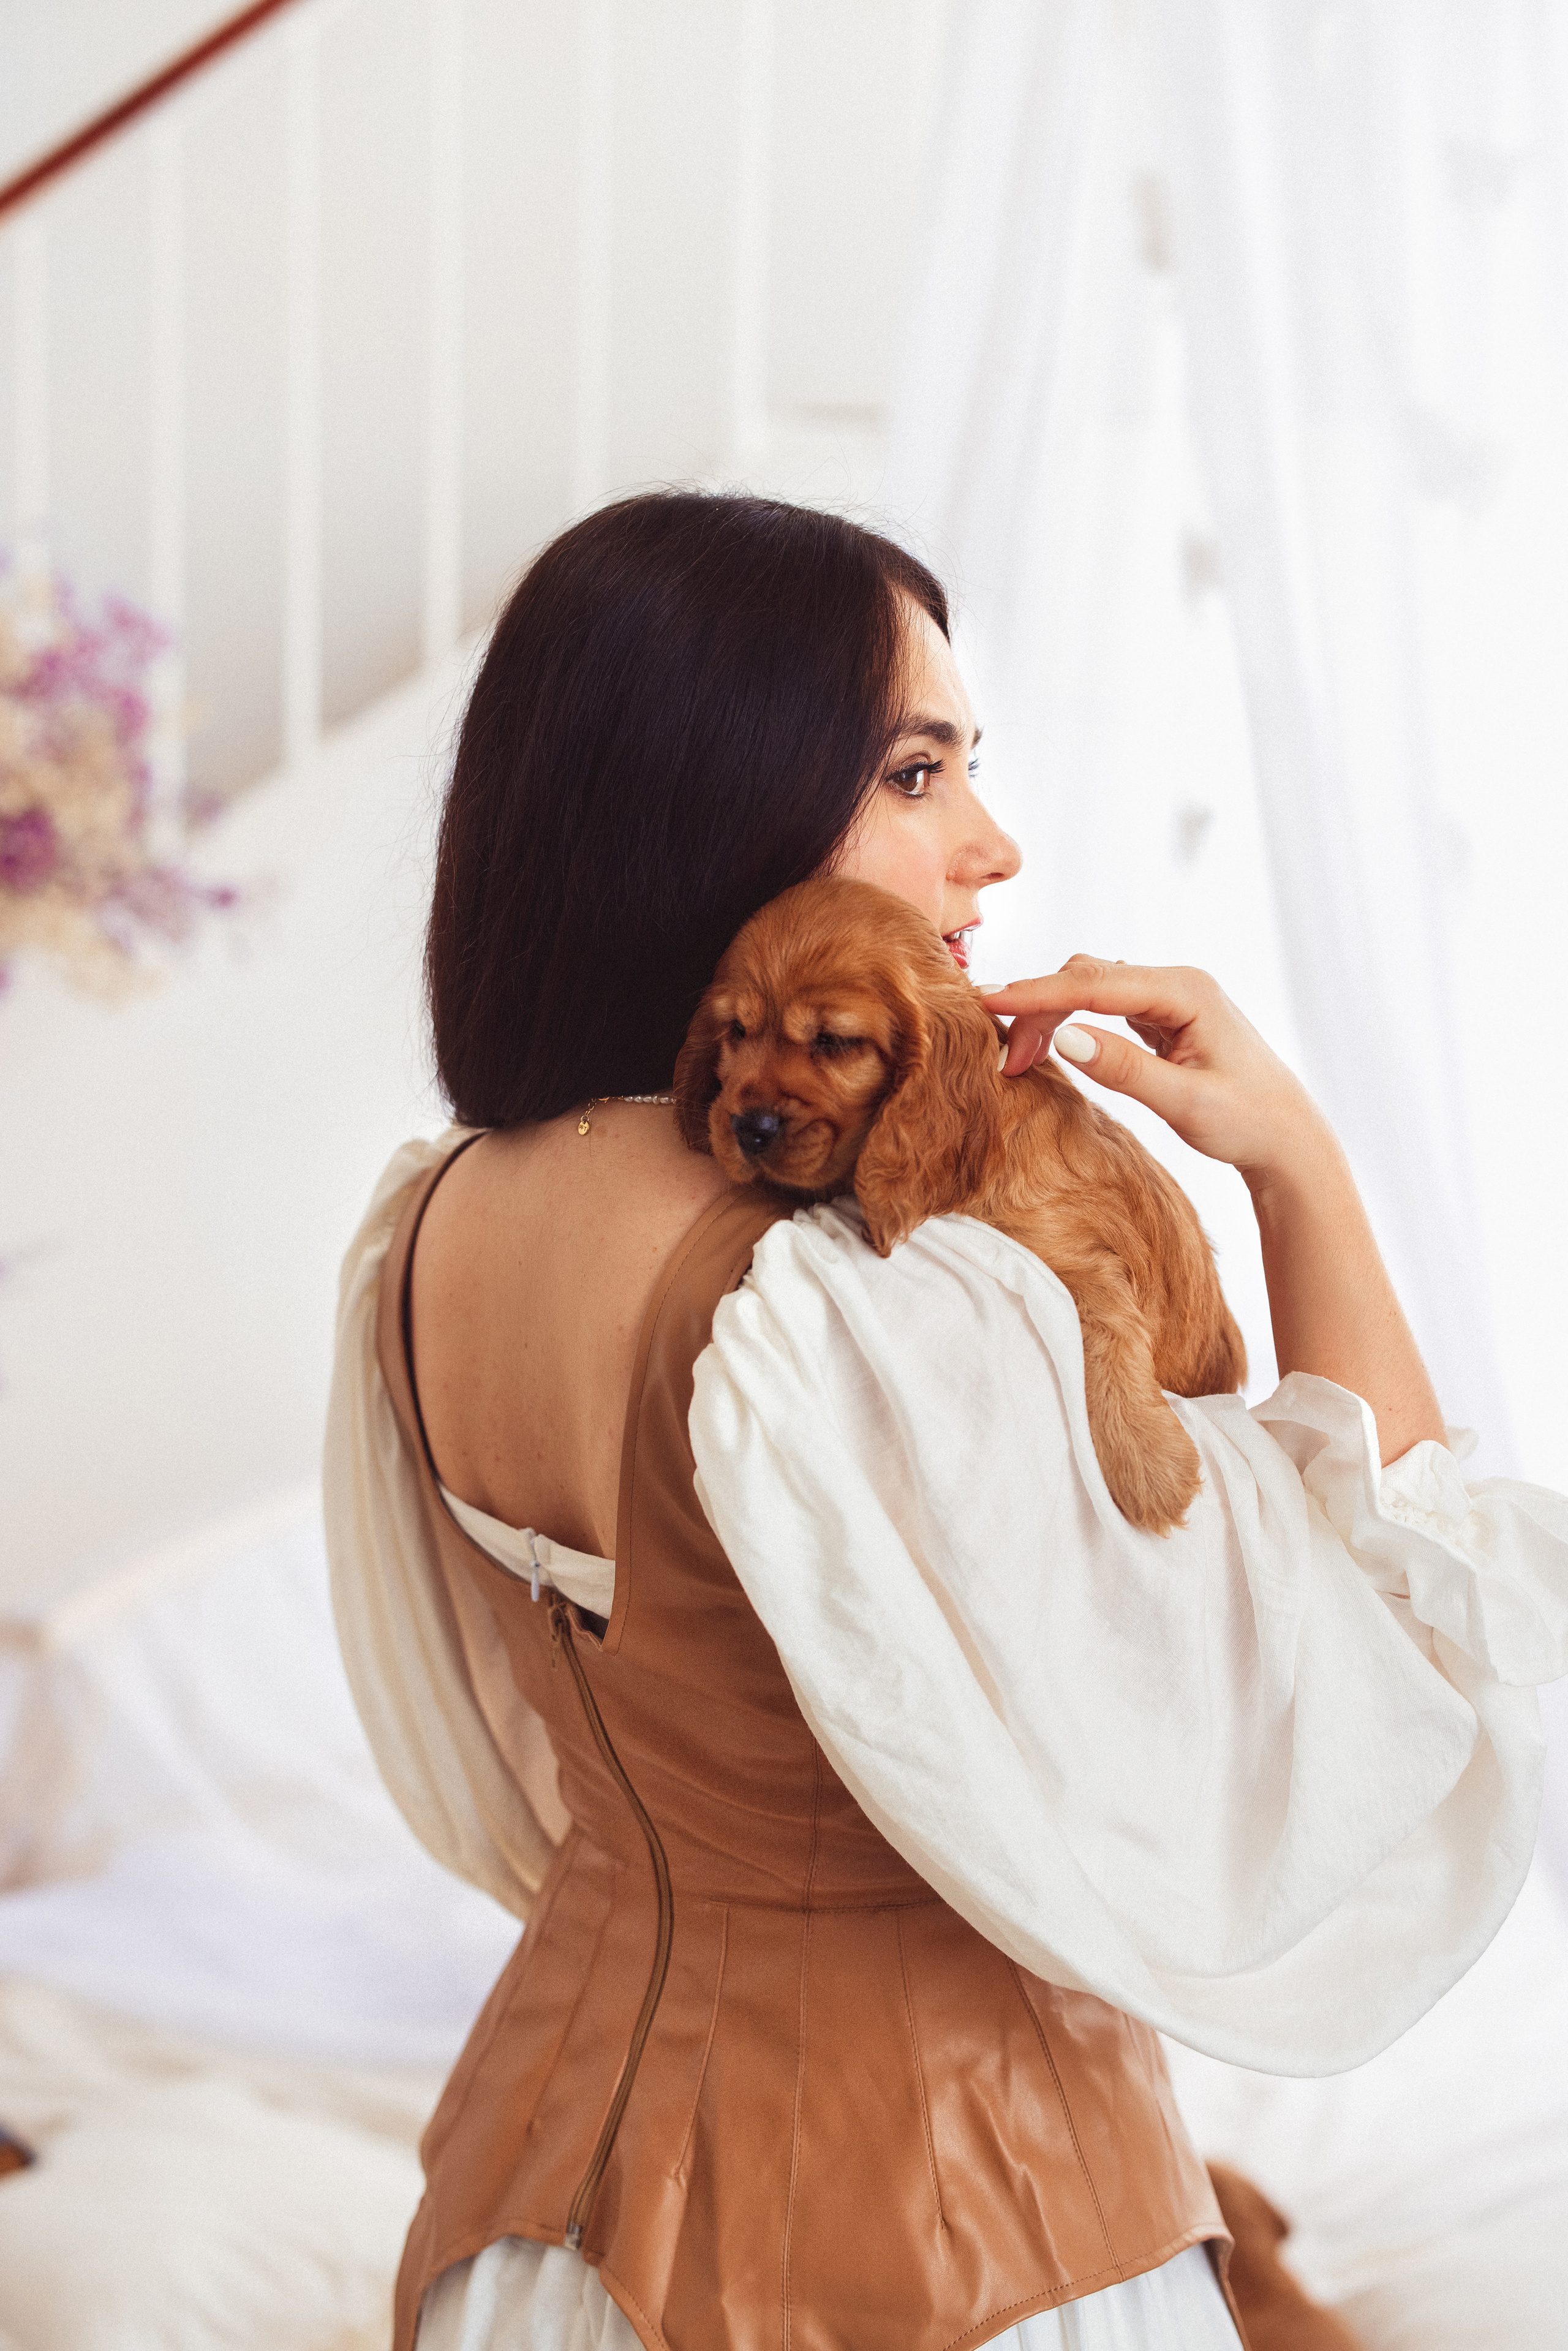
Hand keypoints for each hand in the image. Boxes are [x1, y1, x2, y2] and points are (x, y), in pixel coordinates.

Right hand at [978, 955, 1325, 1182]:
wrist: (1287, 1140)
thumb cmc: (1247, 1122)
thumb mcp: (1184, 1102)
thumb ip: (1125, 1068)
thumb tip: (1065, 1037)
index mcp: (1187, 991)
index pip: (1094, 982)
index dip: (1036, 992)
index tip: (987, 1002)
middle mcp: (1178, 983)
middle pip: (1087, 977)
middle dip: (1037, 1009)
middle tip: (1002, 1060)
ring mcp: (1171, 998)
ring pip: (1092, 988)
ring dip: (1051, 1015)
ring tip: (1018, 1058)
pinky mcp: (1164, 1018)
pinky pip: (1105, 1005)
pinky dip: (1072, 1020)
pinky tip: (1051, 1044)